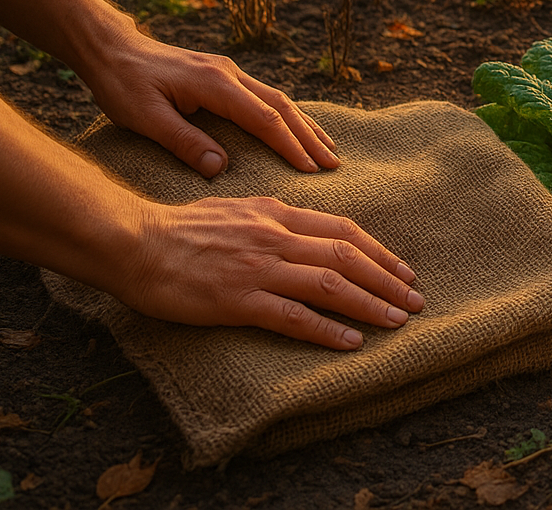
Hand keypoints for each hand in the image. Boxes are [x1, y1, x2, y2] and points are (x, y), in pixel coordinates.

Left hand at [81, 31, 338, 177]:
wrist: (109, 48)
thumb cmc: (122, 84)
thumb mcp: (144, 118)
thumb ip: (184, 142)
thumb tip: (222, 168)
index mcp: (216, 84)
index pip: (265, 119)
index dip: (291, 146)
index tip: (312, 171)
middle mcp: (230, 74)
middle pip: (283, 106)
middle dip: (310, 137)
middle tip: (334, 164)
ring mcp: (229, 72)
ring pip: (279, 99)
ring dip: (304, 124)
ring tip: (328, 148)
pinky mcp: (223, 75)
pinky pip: (265, 96)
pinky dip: (287, 115)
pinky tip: (296, 127)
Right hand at [119, 195, 424, 349]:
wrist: (136, 243)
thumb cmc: (182, 228)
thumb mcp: (239, 209)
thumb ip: (275, 218)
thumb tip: (306, 229)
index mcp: (277, 214)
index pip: (343, 231)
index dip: (379, 251)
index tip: (403, 270)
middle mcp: (276, 237)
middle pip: (347, 258)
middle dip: (387, 280)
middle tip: (415, 301)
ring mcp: (259, 269)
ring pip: (330, 286)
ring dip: (370, 304)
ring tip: (397, 322)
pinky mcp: (238, 300)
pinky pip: (293, 317)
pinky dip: (327, 330)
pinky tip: (351, 342)